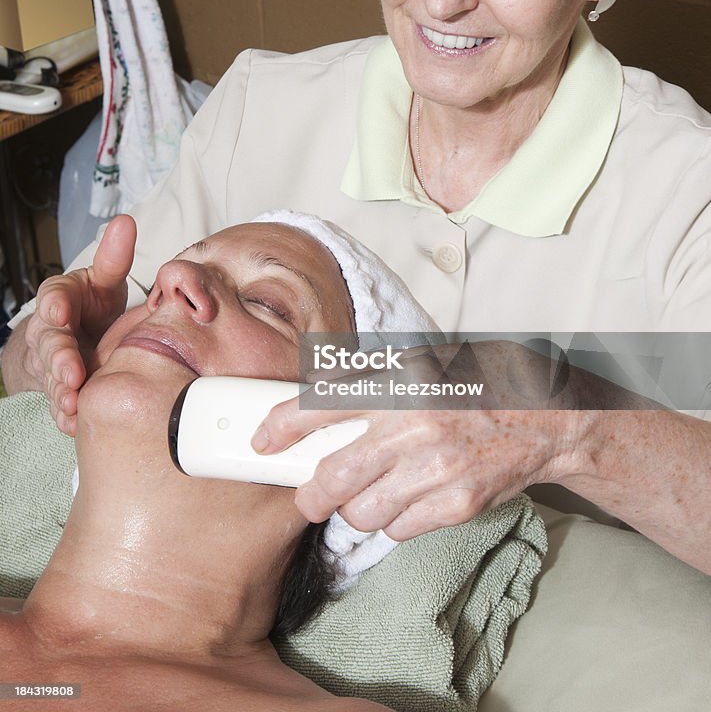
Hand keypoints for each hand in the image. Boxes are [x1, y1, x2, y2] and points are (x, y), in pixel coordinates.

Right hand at [20, 215, 136, 434]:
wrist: (79, 339)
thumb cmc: (92, 305)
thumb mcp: (102, 279)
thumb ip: (113, 257)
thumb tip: (125, 222)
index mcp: (60, 299)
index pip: (52, 298)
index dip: (55, 306)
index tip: (61, 311)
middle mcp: (49, 333)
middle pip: (50, 345)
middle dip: (59, 358)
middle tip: (71, 371)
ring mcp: (52, 365)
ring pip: (52, 378)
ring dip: (61, 391)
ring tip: (73, 400)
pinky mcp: (60, 390)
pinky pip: (59, 405)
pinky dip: (66, 415)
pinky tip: (75, 422)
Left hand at [253, 341, 586, 538]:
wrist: (544, 419)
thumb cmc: (478, 387)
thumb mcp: (421, 364)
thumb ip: (371, 381)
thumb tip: (314, 397)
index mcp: (400, 384)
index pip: (321, 404)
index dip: (281, 425)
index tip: (263, 439)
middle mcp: (414, 426)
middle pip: (331, 477)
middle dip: (308, 494)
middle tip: (307, 494)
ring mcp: (436, 469)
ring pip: (361, 512)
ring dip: (353, 510)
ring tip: (365, 495)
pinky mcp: (456, 503)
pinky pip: (398, 530)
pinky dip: (391, 522)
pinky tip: (403, 503)